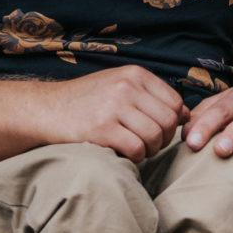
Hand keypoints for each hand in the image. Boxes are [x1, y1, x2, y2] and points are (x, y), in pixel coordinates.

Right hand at [37, 66, 184, 161]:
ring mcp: (113, 107)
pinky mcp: (101, 129)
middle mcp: (126, 87)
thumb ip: (151, 97)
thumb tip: (187, 115)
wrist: (45, 109)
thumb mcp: (119, 86)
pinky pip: (136, 149)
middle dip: (163, 139)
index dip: (172, 123)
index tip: (158, 131)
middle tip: (148, 145)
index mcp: (134, 74)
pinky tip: (124, 153)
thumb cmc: (86, 101)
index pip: (175, 103)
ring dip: (149, 150)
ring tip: (136, 149)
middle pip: (167, 121)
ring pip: (154, 136)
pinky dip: (135, 157)